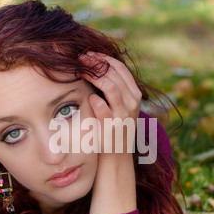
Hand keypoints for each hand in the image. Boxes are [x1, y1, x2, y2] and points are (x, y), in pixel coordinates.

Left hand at [79, 52, 141, 213]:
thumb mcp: (115, 108)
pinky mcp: (114, 127)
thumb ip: (110, 90)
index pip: (120, 69)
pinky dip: (97, 101)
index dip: (103, 59)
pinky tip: (89, 97)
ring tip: (80, 70)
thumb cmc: (110, 130)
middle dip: (96, 63)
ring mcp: (124, 115)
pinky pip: (105, 109)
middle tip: (79, 58)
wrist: (115, 159)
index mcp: (133, 95)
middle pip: (115, 74)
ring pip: (111, 87)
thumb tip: (94, 67)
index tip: (88, 54)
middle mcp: (133, 103)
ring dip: (94, 76)